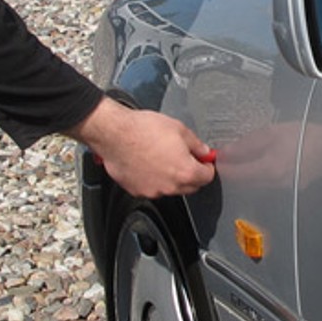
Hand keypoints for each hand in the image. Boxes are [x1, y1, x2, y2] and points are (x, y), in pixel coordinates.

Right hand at [71, 97, 214, 198]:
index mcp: (185, 172)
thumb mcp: (179, 129)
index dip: (207, 167)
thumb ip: (196, 144)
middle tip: (185, 158)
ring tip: (161, 158)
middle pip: (191, 186)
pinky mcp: (137, 191)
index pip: (207, 177)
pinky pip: (152, 188)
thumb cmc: (143, 130)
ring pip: (171, 188)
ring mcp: (153, 191)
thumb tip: (203, 151)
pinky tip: (148, 164)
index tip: (204, 161)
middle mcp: (170, 186)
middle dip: (191, 174)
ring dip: (171, 178)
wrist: (115, 134)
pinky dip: (154, 180)